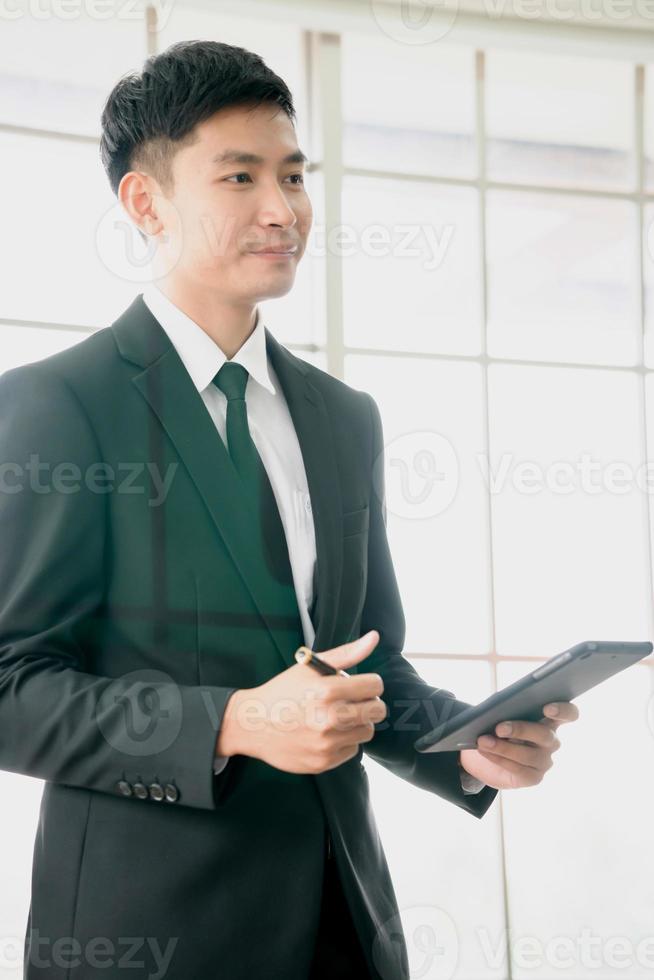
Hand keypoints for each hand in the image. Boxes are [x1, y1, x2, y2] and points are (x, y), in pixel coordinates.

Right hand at [215, 630, 387, 773]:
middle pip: (377, 711)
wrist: (253, 724)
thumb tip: (374, 637)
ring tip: (338, 717)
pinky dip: (344, 741)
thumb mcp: (311, 667)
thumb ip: (347, 653)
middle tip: (354, 701)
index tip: (360, 685)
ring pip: (367, 731)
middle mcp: (329, 718)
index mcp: (327, 690)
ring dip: (358, 723)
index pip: (375, 685)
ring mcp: (327, 743)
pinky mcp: (324, 762)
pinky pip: (352, 749)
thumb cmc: (284, 691)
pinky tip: (327, 733)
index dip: (370, 683)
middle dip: (369, 703)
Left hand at [459, 701, 579, 789]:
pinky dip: (499, 759)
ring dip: (503, 747)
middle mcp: (551, 741)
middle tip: (499, 727)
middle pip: (545, 735)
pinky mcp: (533, 777)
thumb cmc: (498, 726)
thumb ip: (506, 708)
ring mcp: (544, 761)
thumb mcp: (501, 713)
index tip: (547, 708)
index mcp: (550, 719)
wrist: (486, 755)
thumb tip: (499, 709)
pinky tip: (485, 751)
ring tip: (483, 741)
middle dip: (521, 730)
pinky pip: (518, 769)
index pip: (569, 714)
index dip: (563, 711)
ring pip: (528, 755)